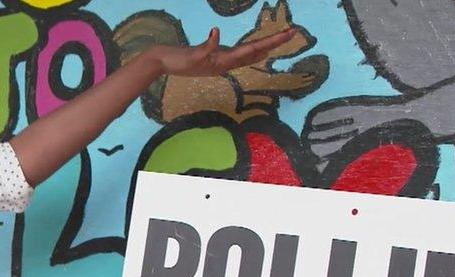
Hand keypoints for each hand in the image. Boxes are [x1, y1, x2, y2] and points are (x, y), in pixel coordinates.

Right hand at [149, 26, 295, 77]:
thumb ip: (206, 46)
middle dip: (274, 43)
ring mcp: (220, 61)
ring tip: (278, 42)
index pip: (253, 49)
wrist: (162, 64)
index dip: (272, 41)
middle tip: (292, 33)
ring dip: (264, 47)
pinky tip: (254, 48)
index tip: (287, 33)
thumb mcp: (192, 54)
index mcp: (224, 61)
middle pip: (255, 52)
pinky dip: (249, 50)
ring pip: (248, 55)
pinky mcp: (214, 58)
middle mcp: (226, 62)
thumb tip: (216, 33)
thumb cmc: (176, 60)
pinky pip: (237, 54)